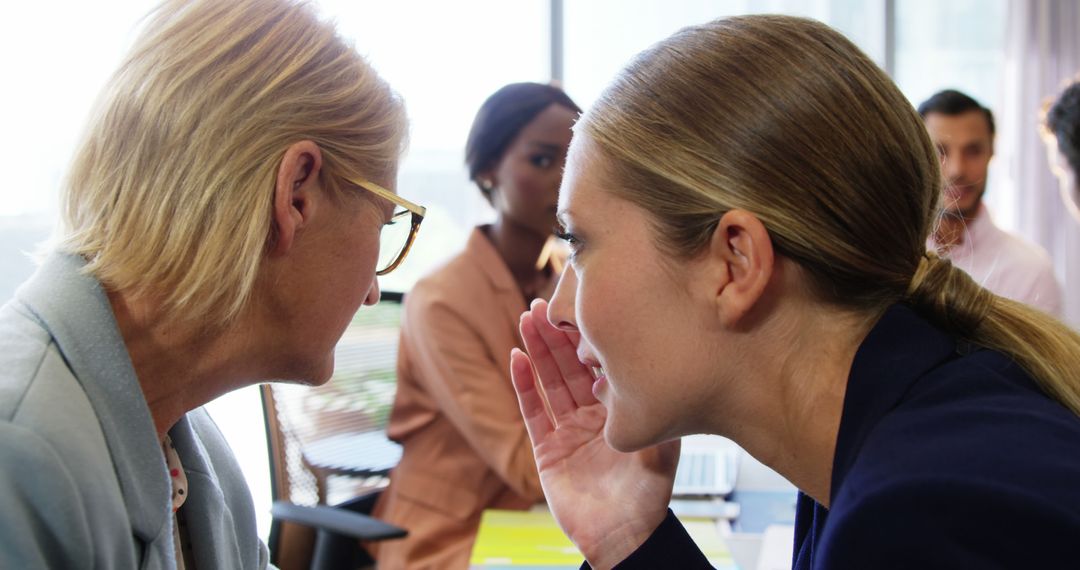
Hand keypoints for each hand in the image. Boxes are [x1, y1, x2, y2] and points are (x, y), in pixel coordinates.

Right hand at [510, 299, 679, 569]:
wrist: (623, 536)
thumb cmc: (648, 496)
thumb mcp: (662, 448)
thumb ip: (653, 413)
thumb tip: (653, 372)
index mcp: (617, 410)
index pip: (599, 365)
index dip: (587, 337)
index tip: (580, 307)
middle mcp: (591, 414)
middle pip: (568, 366)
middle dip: (556, 335)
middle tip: (544, 303)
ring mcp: (567, 429)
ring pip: (548, 381)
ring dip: (536, 350)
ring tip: (527, 319)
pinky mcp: (546, 449)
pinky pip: (533, 411)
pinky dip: (524, 385)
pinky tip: (517, 358)